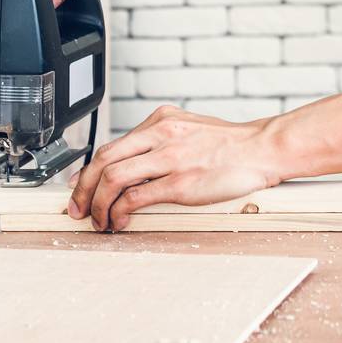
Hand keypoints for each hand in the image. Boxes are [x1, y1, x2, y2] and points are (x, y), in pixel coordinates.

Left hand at [65, 106, 284, 231]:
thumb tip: (135, 164)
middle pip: (103, 160)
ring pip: (113, 179)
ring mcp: (169, 158)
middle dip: (83, 189)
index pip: (111, 145)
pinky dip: (119, 212)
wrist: (263, 149)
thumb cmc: (231, 145)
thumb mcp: (190, 129)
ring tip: (98, 221)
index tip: (80, 187)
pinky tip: (119, 222)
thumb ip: (162, 141)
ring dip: (98, 205)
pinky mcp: (180, 182)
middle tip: (78, 208)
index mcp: (161, 120)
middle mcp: (160, 134)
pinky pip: (135, 198)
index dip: (88, 171)